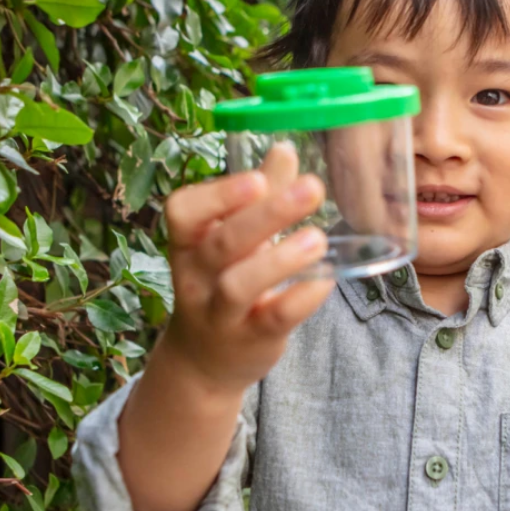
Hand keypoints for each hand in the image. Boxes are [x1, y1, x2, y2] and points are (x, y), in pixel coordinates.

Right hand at [159, 142, 334, 392]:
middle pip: (222, 242)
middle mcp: (197, 277)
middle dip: (267, 214)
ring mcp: (219, 312)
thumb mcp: (233, 240)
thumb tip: (284, 149)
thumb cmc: (223, 284)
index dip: (219, 194)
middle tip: (312, 189)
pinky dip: (301, 298)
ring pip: (239, 284)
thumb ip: (259, 197)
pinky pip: (273, 318)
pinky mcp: (250, 339)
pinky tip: (325, 280)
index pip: (183, 211)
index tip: (259, 178)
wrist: (204, 361)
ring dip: (280, 259)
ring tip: (318, 238)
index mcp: (189, 243)